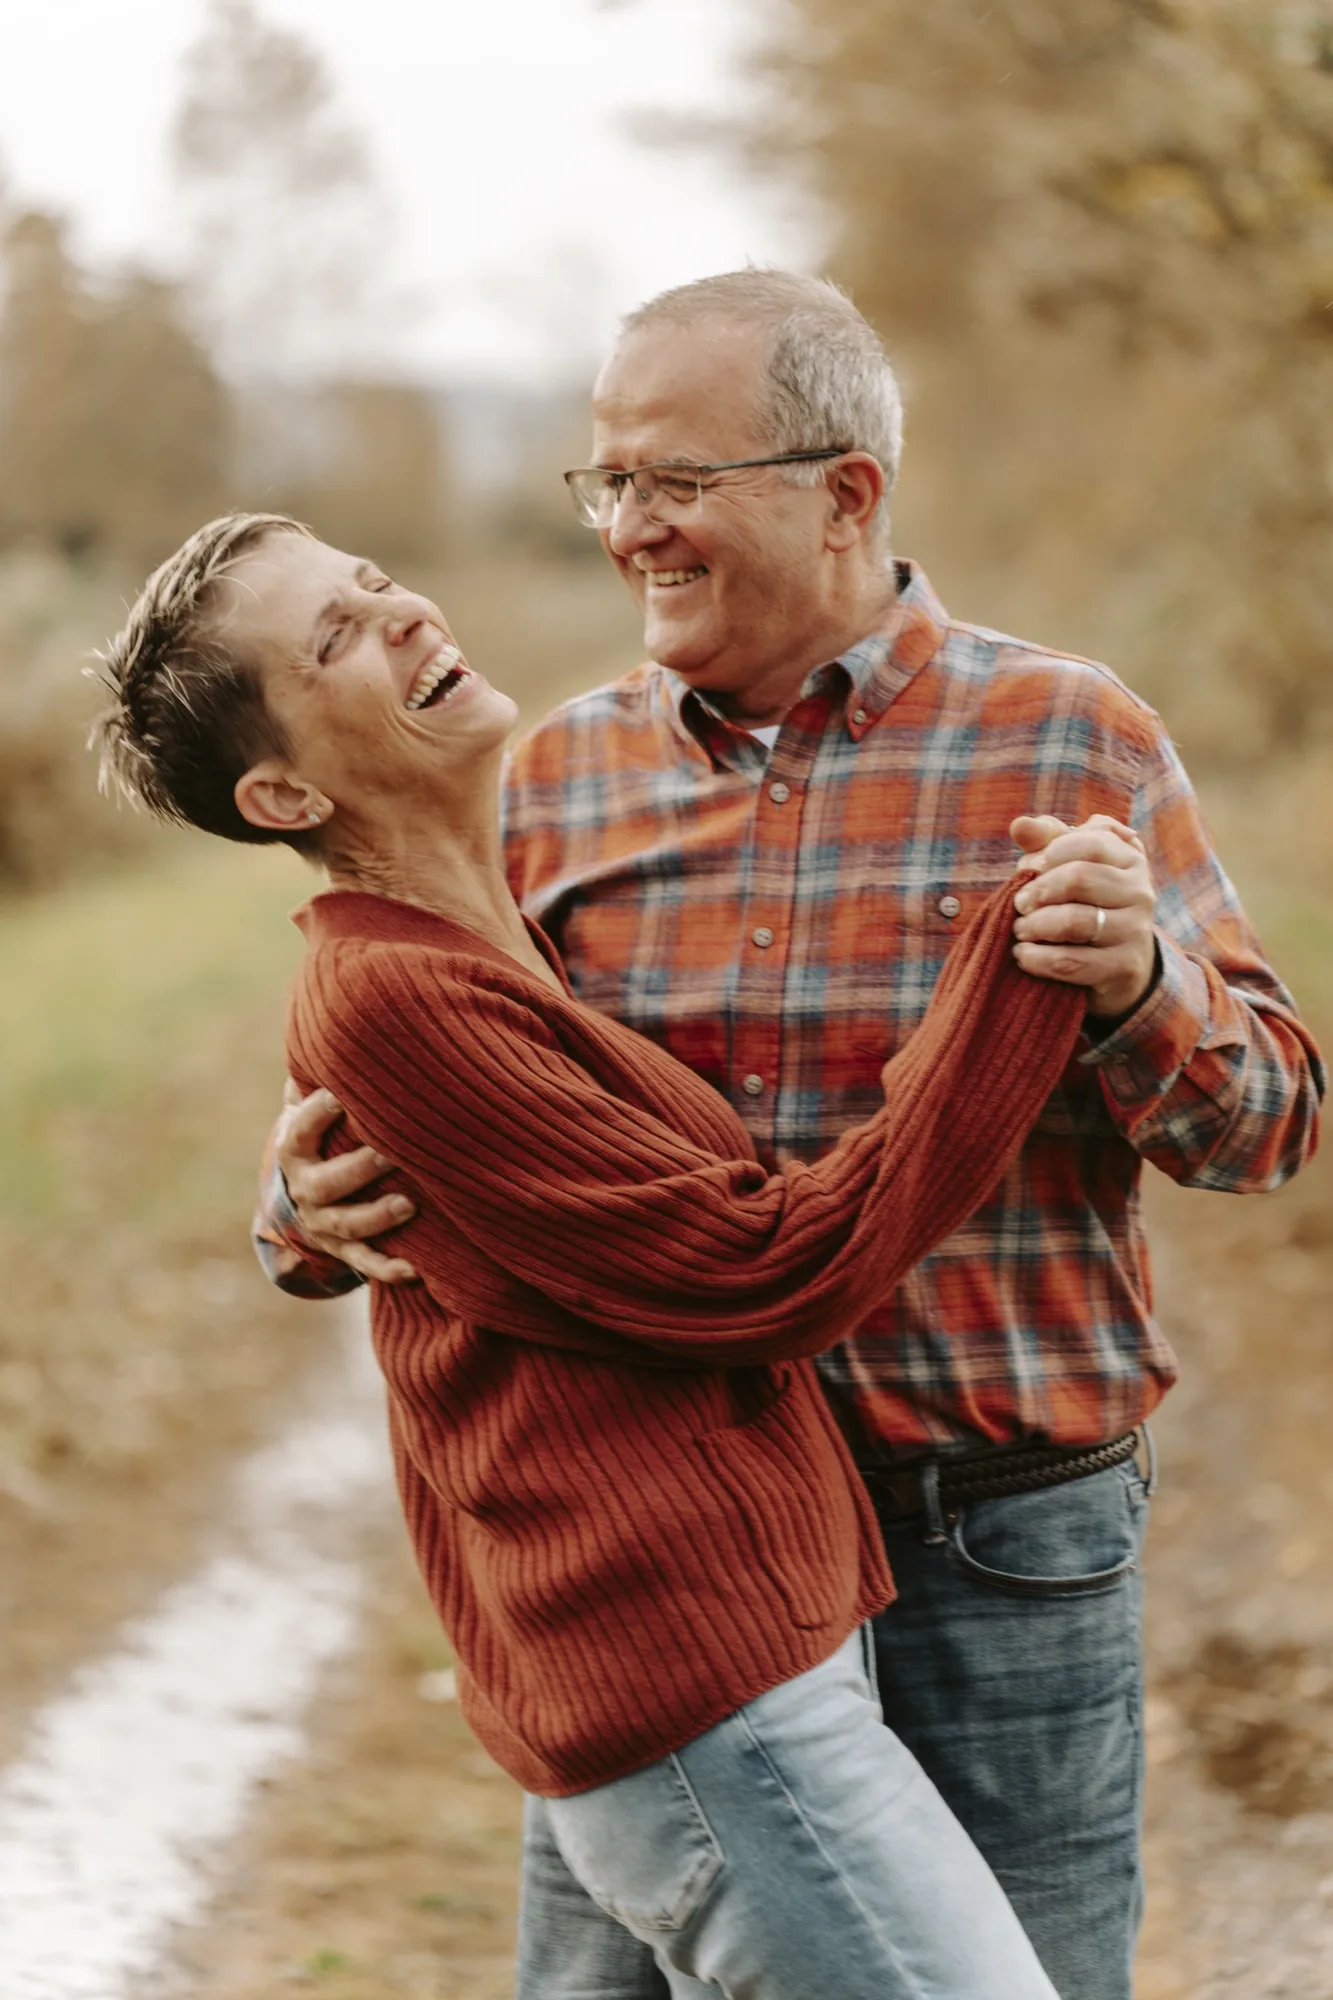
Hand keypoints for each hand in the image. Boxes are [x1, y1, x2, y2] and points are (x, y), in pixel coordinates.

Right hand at [276, 1080, 417, 1283]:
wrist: (305, 1198)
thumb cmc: (324, 1135)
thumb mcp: (312, 1106)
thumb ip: (318, 1076)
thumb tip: (329, 1024)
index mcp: (295, 1150)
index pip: (299, 1132)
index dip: (315, 1114)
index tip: (339, 1094)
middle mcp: (305, 1189)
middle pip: (326, 1183)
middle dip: (360, 1167)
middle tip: (393, 1151)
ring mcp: (323, 1223)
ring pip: (346, 1225)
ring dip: (376, 1217)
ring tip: (409, 1205)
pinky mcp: (344, 1251)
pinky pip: (365, 1264)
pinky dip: (389, 1269)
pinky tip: (416, 1271)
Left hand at [1009, 813, 1157, 1019]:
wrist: (1120, 962)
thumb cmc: (1085, 901)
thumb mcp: (1070, 864)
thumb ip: (1045, 839)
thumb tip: (1019, 824)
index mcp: (1130, 858)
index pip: (1089, 842)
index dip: (1050, 854)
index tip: (1031, 869)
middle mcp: (1141, 891)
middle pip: (1079, 878)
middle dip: (1039, 890)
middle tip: (1019, 903)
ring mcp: (1136, 930)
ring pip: (1074, 921)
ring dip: (1034, 925)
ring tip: (1019, 929)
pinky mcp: (1124, 967)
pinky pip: (1070, 962)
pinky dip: (1036, 958)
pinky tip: (1022, 954)